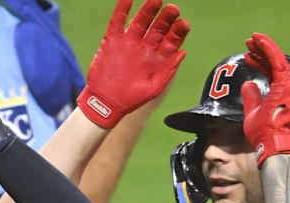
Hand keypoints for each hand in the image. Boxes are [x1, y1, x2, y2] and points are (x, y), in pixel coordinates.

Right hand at [77, 0, 189, 127]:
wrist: (106, 104)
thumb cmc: (132, 99)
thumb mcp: (154, 88)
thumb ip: (168, 70)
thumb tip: (182, 52)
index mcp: (158, 58)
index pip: (172, 40)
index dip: (178, 31)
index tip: (183, 24)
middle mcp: (145, 47)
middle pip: (158, 27)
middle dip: (166, 17)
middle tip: (173, 9)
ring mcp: (129, 43)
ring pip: (141, 21)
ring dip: (148, 10)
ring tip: (155, 0)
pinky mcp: (112, 41)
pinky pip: (117, 22)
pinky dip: (122, 9)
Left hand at [241, 33, 289, 166]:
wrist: (270, 144)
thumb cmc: (263, 133)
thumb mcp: (252, 112)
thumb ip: (251, 98)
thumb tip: (248, 84)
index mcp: (279, 94)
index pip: (270, 73)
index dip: (260, 62)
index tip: (248, 55)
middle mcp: (285, 89)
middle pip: (274, 64)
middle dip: (261, 51)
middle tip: (249, 42)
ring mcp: (286, 88)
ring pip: (277, 60)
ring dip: (265, 47)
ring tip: (252, 39)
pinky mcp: (284, 87)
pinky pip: (278, 63)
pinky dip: (269, 51)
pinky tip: (260, 43)